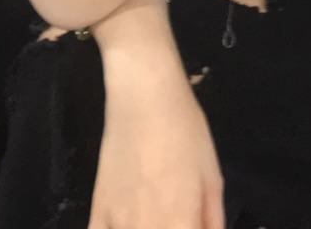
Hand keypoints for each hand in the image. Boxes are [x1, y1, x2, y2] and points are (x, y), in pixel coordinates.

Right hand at [89, 78, 224, 228]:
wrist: (142, 95)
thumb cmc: (186, 130)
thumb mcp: (212, 179)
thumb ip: (212, 221)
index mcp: (180, 224)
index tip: (192, 222)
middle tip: (177, 216)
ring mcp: (118, 220)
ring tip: (157, 217)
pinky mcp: (98, 207)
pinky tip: (124, 225)